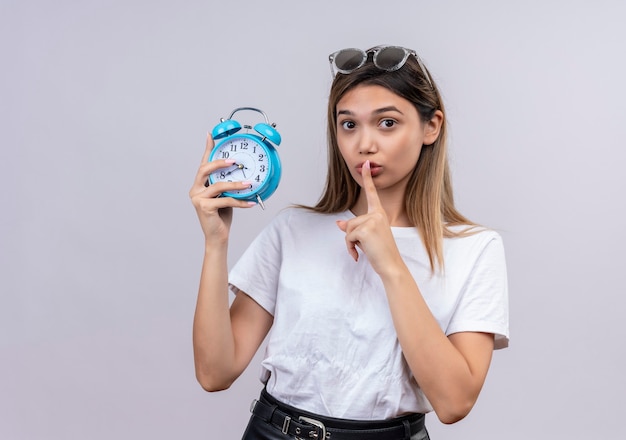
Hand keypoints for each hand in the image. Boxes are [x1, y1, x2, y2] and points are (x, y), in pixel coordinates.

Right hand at [189, 134, 255, 242]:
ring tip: (249, 184)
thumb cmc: (221, 216)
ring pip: (218, 186)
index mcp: (199, 184)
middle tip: (234, 161)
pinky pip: (226, 201)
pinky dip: (240, 201)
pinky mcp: (205, 208)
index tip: (210, 135)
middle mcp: (195, 189)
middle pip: (205, 170)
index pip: (203, 164)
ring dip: (236, 184)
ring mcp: (198, 198)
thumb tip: (240, 173)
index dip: (206, 149)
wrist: (217, 236)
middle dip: (219, 162)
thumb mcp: (224, 197)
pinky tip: (251, 203)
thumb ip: (226, 185)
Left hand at [335, 160, 402, 274]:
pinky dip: (350, 248)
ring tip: (362, 251)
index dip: (368, 178)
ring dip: (350, 243)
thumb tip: (339, 223)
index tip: (366, 163)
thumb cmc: (381, 252)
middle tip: (364, 247)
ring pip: (348, 229)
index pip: (372, 193)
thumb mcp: (366, 237)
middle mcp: (377, 214)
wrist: (391, 265)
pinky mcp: (365, 229)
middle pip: (351, 221)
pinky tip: (359, 255)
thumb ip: (354, 228)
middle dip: (352, 236)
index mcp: (379, 213)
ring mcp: (372, 221)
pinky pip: (348, 237)